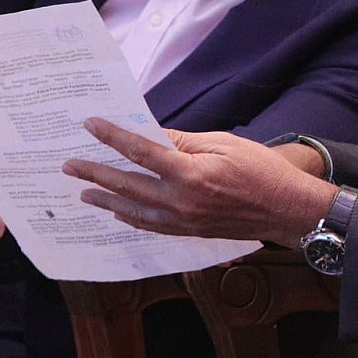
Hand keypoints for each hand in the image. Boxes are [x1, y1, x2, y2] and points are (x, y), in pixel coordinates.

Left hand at [65, 119, 337, 247]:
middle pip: (127, 186)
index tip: (91, 125)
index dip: (113, 137)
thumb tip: (151, 135)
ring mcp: (184, 221)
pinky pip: (152, 226)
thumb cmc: (262, 170)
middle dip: (95, 175)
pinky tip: (120, 212)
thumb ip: (183, 142)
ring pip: (134, 211)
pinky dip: (131, 217)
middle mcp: (181, 202)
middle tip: (69, 166)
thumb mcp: (224, 143)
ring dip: (106, 201)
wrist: (288, 210)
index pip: (141, 152)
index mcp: (190, 174)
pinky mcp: (191, 232)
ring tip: (84, 193)